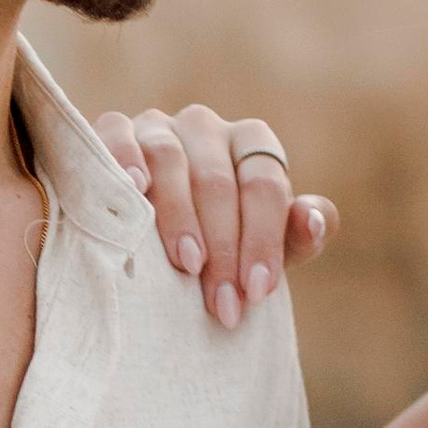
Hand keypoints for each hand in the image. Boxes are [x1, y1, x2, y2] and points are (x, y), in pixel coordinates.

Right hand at [93, 102, 336, 325]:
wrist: (153, 240)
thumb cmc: (220, 243)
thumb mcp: (261, 247)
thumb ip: (296, 236)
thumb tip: (312, 220)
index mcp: (251, 142)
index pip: (264, 185)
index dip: (263, 240)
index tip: (257, 292)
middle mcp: (206, 126)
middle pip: (218, 181)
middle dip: (224, 248)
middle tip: (222, 302)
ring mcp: (157, 125)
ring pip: (170, 160)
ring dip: (179, 217)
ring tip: (187, 265)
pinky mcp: (114, 129)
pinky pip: (116, 135)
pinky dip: (124, 160)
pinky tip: (135, 191)